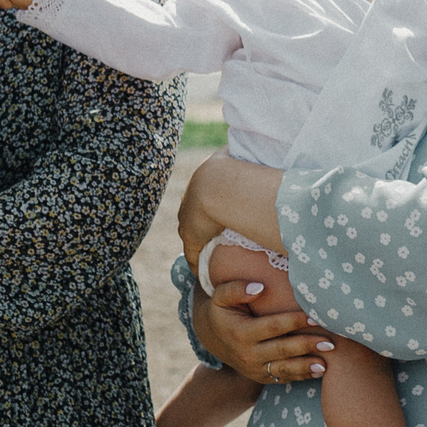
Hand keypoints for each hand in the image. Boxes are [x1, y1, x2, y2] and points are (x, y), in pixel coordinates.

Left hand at [178, 163, 227, 277]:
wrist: (219, 186)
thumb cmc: (232, 168)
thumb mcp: (232, 155)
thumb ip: (233, 153)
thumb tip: (239, 149)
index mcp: (199, 182)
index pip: (203, 197)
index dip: (212, 206)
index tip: (221, 215)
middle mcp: (189, 201)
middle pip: (195, 216)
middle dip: (205, 225)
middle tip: (219, 236)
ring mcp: (187, 221)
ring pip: (194, 236)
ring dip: (203, 244)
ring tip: (216, 256)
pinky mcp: (190, 239)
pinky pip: (194, 256)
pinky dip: (200, 265)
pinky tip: (208, 276)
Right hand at [189, 286, 333, 387]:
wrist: (212, 337)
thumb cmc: (223, 311)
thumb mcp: (221, 297)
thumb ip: (236, 289)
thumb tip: (260, 287)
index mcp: (241, 333)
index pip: (272, 327)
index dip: (294, 322)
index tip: (315, 317)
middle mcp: (247, 355)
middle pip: (282, 350)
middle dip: (307, 346)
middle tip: (330, 342)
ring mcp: (254, 369)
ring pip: (284, 370)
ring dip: (306, 367)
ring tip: (327, 364)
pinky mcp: (260, 377)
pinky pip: (283, 378)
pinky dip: (301, 376)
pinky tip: (319, 371)